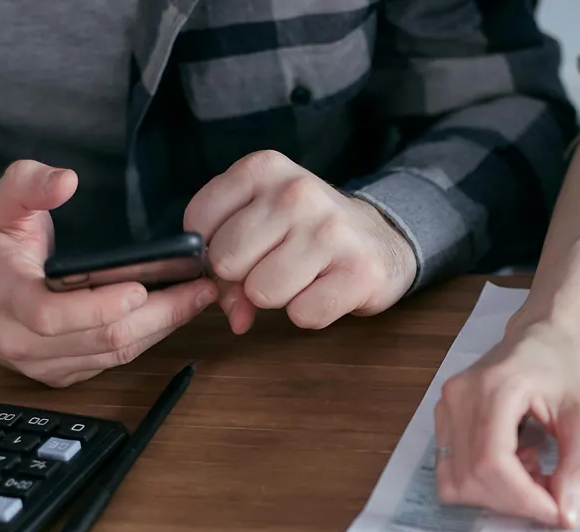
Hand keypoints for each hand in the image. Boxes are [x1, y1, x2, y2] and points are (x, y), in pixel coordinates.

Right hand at [0, 160, 218, 386]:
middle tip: (200, 287)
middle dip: (158, 314)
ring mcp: (43, 364)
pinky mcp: (62, 374)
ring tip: (198, 297)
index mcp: (3, 296)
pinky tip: (174, 314)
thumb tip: (66, 180)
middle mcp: (21, 339)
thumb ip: (29, 182)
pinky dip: (148, 339)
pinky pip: (113, 362)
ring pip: (114, 354)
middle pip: (100, 338)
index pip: (51, 314)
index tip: (141, 286)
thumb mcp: (1, 203)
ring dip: (163, 328)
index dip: (99, 305)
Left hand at [184, 151, 414, 333]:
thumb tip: (234, 315)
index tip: (241, 249)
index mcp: (264, 168)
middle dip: (244, 277)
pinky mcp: (358, 271)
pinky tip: (325, 289)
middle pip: (227, 261)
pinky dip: (309, 313)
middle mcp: (297, 192)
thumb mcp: (261, 221)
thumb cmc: (309, 232)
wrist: (381, 239)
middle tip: (274, 265)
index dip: (212, 250)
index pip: (199, 223)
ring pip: (262, 292)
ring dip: (279, 297)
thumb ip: (227, 262)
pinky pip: (303, 315)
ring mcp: (331, 230)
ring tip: (303, 276)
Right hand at [433, 320, 579, 528]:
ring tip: (532, 469)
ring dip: (497, 494)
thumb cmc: (565, 366)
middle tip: (550, 492)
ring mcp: (445, 406)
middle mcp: (460, 396)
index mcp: (496, 387)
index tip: (556, 512)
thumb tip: (567, 516)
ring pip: (456, 481)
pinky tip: (514, 461)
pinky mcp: (442, 416)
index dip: (523, 499)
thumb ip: (579, 465)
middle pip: (471, 478)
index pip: (493, 463)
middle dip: (514, 501)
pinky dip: (483, 482)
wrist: (543, 333)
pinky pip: (451, 470)